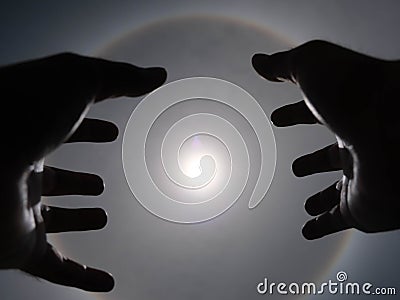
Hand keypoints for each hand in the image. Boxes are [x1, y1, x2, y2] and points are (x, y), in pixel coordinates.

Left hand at [0, 53, 165, 290]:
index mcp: (31, 131)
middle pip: (54, 178)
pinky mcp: (20, 247)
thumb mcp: (79, 80)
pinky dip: (81, 278)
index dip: (90, 130)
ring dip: (76, 221)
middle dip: (78, 181)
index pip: (65, 131)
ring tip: (102, 217)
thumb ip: (119, 77)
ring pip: (52, 220)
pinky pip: (55, 268)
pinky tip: (106, 280)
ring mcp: (19, 210)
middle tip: (100, 184)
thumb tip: (157, 74)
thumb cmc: (26, 112)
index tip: (111, 133)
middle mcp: (20, 171)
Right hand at [252, 40, 399, 238]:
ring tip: (307, 203)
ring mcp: (361, 177)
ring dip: (321, 198)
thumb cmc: (353, 93)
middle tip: (295, 167)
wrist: (391, 127)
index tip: (278, 118)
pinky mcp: (361, 207)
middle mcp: (357, 146)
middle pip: (331, 157)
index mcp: (345, 114)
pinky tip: (309, 230)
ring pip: (338, 191)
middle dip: (311, 162)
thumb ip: (284, 65)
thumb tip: (259, 62)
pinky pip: (338, 220)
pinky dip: (322, 227)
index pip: (315, 115)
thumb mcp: (311, 65)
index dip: (294, 115)